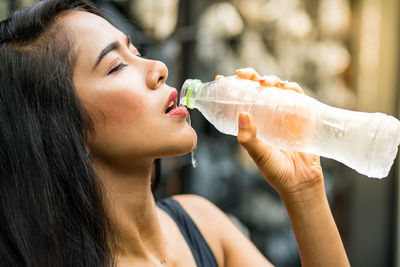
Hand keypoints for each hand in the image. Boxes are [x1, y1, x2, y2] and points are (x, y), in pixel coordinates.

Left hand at [217, 68, 322, 193]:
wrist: (301, 182)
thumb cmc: (276, 171)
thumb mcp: (259, 155)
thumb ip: (249, 139)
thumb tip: (242, 114)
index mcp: (254, 123)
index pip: (240, 100)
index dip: (232, 87)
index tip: (220, 77)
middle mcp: (268, 115)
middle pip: (258, 88)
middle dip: (251, 77)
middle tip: (243, 74)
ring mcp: (285, 114)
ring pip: (277, 88)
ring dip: (271, 80)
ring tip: (264, 82)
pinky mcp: (302, 115)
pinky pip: (298, 97)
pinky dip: (292, 88)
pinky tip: (286, 88)